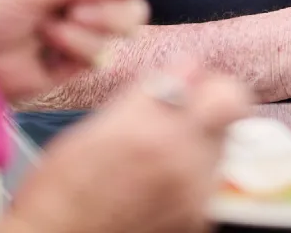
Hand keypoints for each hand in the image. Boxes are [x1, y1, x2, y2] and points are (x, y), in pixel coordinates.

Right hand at [7, 61, 249, 232]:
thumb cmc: (60, 189)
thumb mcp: (95, 125)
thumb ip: (145, 96)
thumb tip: (181, 72)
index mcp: (148, 125)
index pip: (205, 78)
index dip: (197, 76)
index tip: (186, 78)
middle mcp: (179, 157)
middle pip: (230, 105)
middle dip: (214, 98)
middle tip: (193, 103)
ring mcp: (193, 193)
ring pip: (221, 143)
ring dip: (200, 139)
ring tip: (163, 152)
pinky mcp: (196, 220)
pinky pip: (207, 182)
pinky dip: (191, 176)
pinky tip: (158, 183)